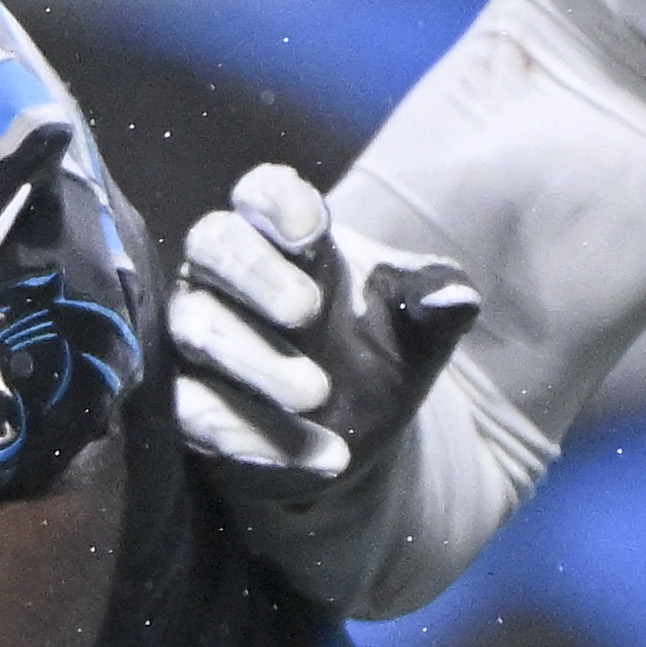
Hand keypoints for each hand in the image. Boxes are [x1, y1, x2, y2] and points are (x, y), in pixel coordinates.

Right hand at [169, 164, 478, 591]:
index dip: (277, 201)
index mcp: (280, 232)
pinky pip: (196, 414)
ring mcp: (199, 337)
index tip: (311, 229)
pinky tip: (318, 456)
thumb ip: (433, 301)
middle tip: (308, 312)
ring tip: (318, 395)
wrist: (352, 435)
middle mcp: (224, 275)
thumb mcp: (416, 325)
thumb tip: (458, 297)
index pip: (261, 190)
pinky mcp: (188, 405)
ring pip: (197, 330)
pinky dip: (254, 438)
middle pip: (212, 244)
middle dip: (257, 276)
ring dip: (256, 362)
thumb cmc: (378, 350)